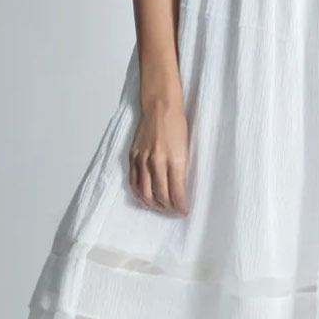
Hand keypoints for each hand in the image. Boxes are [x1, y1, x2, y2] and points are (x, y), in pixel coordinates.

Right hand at [128, 99, 188, 215]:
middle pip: (160, 195)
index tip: (184, 211)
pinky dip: (139, 194)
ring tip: (161, 208)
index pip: (176, 191)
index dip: (180, 205)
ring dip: (153, 204)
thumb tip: (180, 189)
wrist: (160, 106)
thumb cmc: (177, 124)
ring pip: (145, 192)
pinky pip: (133, 182)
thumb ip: (181, 169)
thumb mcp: (185, 148)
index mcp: (174, 159)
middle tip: (174, 211)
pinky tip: (145, 198)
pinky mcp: (133, 157)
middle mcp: (157, 162)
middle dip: (168, 208)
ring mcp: (142, 160)